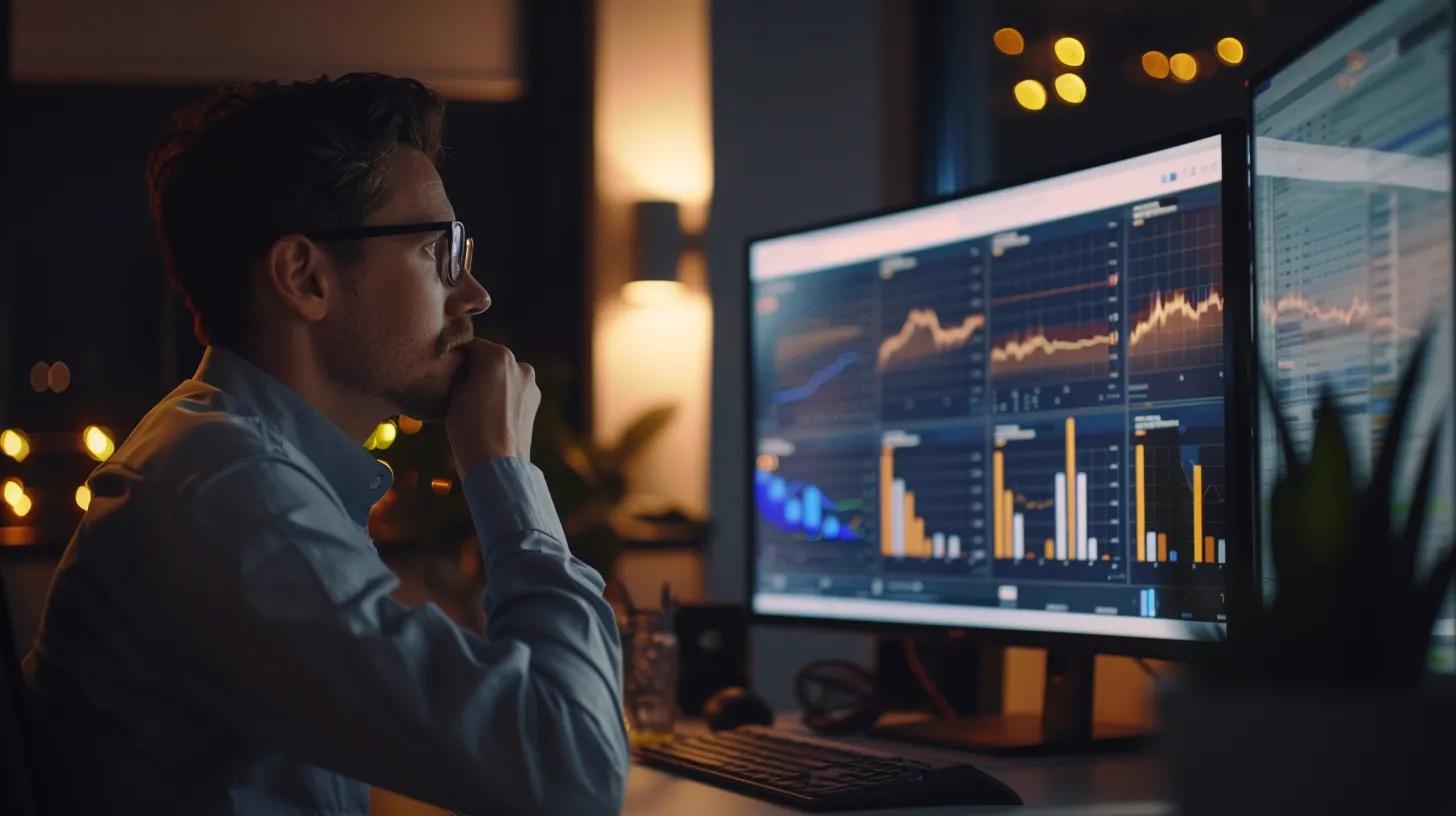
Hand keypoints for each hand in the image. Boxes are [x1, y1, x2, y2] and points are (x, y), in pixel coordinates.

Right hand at [444, 339, 540, 475]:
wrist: (496, 466)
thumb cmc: (469, 428)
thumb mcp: (453, 394)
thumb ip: (458, 372)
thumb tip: (459, 366)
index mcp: (497, 356)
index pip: (470, 345)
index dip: (455, 355)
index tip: (444, 367)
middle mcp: (520, 365)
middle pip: (489, 359)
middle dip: (475, 369)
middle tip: (457, 387)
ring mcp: (531, 384)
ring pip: (503, 376)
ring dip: (490, 383)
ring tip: (473, 404)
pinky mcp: (535, 403)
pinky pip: (513, 392)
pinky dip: (502, 397)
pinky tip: (489, 414)